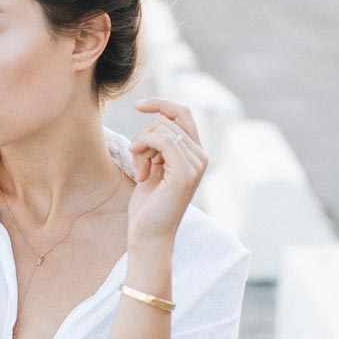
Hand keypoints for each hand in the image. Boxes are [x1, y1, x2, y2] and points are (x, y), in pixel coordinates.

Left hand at [126, 98, 208, 243]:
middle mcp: (201, 156)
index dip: (161, 104)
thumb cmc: (148, 205)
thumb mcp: (154, 166)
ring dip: (141, 146)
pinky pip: (161, 139)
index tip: (138, 105)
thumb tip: (156, 115)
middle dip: (144, 136)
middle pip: (167, 120)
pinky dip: (143, 147)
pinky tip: (140, 170)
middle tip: (137, 163)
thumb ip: (159, 144)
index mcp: (195, 153)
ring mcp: (196, 163)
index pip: (183, 112)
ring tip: (140, 171)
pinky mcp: (185, 172)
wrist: (149, 235)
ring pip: (162, 128)